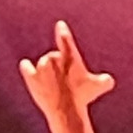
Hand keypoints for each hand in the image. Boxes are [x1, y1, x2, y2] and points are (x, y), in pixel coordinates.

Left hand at [19, 18, 113, 132]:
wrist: (65, 108)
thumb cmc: (82, 96)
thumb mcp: (98, 87)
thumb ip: (104, 81)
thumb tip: (108, 80)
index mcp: (70, 56)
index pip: (65, 40)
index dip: (63, 32)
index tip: (59, 24)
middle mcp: (54, 58)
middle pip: (55, 58)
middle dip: (60, 69)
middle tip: (66, 84)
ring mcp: (42, 67)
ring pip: (44, 65)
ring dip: (47, 71)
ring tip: (55, 84)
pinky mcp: (32, 78)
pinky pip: (27, 69)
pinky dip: (26, 68)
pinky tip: (25, 65)